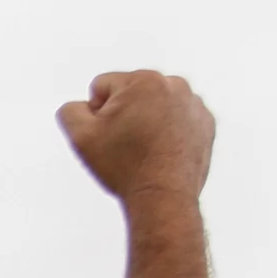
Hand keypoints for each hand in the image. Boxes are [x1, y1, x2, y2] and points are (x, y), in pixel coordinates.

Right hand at [58, 70, 214, 206]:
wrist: (163, 196)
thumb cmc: (125, 167)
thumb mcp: (80, 137)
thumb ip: (70, 111)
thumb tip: (81, 105)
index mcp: (142, 81)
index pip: (102, 87)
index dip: (96, 114)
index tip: (108, 136)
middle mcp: (173, 84)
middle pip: (131, 93)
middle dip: (124, 114)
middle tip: (126, 145)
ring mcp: (194, 103)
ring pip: (155, 105)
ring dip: (147, 121)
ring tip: (145, 150)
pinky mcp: (206, 122)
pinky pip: (178, 119)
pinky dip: (169, 131)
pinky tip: (162, 152)